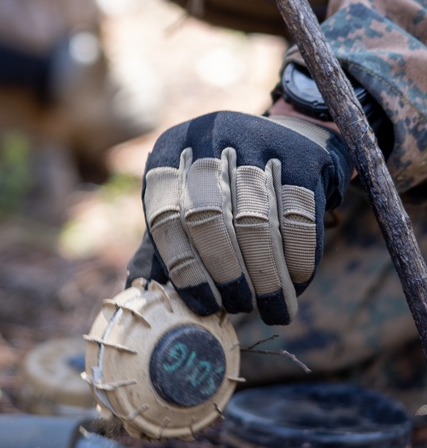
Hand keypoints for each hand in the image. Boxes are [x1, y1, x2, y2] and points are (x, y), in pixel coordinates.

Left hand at [129, 111, 349, 325]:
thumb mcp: (188, 198)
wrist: (286, 143)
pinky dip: (298, 256)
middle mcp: (207, 138)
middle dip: (227, 272)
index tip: (206, 306)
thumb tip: (146, 292)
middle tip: (242, 307)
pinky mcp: (300, 155)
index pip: (165, 216)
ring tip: (274, 308)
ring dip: (267, 275)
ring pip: (255, 220)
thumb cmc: (226, 186)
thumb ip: (166, 241)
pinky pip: (298, 216)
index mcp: (169, 153)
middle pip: (208, 217)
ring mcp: (255, 142)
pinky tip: (298, 282)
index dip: (185, 268)